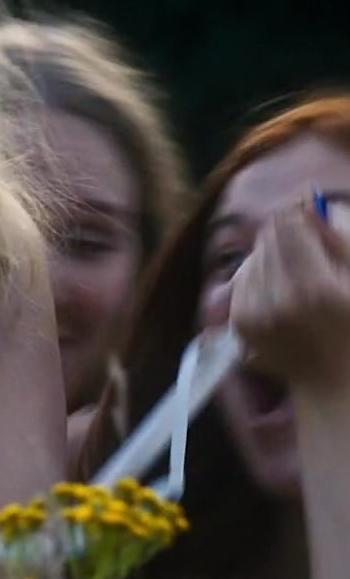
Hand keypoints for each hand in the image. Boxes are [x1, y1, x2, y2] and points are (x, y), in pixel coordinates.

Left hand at [230, 200, 349, 394]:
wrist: (335, 380)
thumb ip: (338, 237)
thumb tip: (308, 199)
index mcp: (319, 290)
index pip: (289, 226)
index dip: (299, 214)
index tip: (310, 215)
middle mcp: (281, 303)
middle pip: (268, 239)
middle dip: (286, 235)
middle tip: (309, 251)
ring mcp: (257, 317)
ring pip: (253, 257)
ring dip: (272, 256)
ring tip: (299, 275)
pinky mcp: (241, 325)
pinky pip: (242, 281)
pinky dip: (259, 278)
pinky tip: (282, 291)